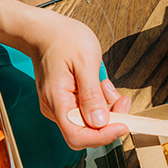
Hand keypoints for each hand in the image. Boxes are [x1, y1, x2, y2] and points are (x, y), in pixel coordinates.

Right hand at [25, 10, 130, 149]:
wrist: (43, 30)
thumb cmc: (62, 39)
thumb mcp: (85, 61)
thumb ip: (92, 94)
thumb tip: (100, 122)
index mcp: (57, 102)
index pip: (78, 137)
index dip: (103, 136)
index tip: (124, 124)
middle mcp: (56, 110)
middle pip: (87, 132)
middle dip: (110, 119)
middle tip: (122, 99)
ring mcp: (60, 108)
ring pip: (90, 122)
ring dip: (106, 108)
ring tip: (106, 85)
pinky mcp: (66, 103)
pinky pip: (87, 112)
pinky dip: (100, 102)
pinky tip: (99, 85)